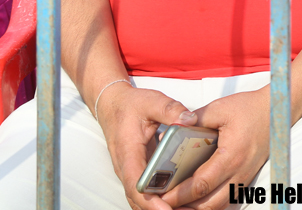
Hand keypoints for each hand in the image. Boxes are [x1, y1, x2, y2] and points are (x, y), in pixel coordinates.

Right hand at [95, 82, 198, 209]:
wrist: (112, 104)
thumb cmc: (130, 105)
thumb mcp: (151, 101)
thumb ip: (170, 109)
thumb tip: (189, 120)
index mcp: (128, 153)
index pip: (136, 184)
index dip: (150, 201)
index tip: (167, 209)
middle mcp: (126, 167)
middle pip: (138, 199)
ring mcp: (130, 172)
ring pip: (140, 199)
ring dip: (159, 208)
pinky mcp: (137, 171)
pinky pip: (145, 192)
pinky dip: (158, 201)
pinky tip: (178, 201)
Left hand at [160, 86, 271, 209]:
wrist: (277, 110)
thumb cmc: (250, 108)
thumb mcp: (219, 108)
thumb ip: (195, 119)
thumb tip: (172, 127)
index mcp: (231, 156)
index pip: (201, 184)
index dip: (180, 194)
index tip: (162, 195)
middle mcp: (239, 172)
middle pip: (209, 204)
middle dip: (185, 207)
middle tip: (165, 203)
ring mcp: (244, 177)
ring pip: (219, 206)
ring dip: (198, 208)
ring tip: (179, 204)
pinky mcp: (246, 177)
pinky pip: (227, 199)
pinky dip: (211, 204)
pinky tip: (197, 199)